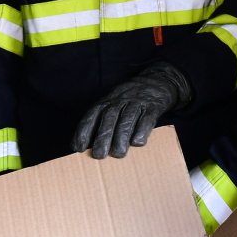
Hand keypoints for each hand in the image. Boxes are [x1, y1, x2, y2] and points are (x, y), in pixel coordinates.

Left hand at [72, 62, 191, 159]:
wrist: (157, 81)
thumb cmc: (130, 99)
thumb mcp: (113, 103)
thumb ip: (102, 120)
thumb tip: (88, 146)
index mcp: (107, 101)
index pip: (92, 115)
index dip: (84, 131)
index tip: (79, 148)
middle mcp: (120, 100)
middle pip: (109, 118)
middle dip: (103, 137)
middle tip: (99, 155)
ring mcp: (137, 102)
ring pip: (127, 119)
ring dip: (121, 137)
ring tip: (118, 154)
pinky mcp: (153, 106)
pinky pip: (147, 117)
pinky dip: (142, 130)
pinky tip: (138, 143)